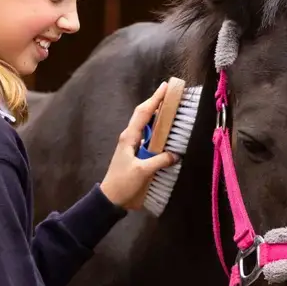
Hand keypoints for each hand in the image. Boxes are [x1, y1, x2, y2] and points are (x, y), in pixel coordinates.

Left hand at [99, 82, 177, 210]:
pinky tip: (167, 135)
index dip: (155, 98)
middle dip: (157, 104)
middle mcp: (130, 138)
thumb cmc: (123, 183)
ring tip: (172, 111)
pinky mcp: (136, 156)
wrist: (111, 199)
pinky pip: (149, 140)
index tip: (166, 86)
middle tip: (172, 94)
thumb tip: (175, 155)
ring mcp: (133, 147)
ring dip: (158, 118)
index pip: (143, 113)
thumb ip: (159, 161)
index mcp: (129, 137)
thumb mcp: (142, 171)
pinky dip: (158, 134)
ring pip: (147, 128)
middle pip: (145, 116)